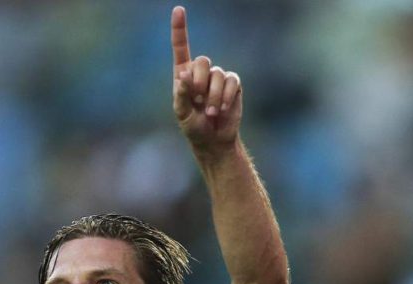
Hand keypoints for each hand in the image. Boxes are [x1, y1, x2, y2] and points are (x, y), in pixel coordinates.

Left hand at [172, 6, 242, 155]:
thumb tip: (184, 74)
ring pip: (218, 74)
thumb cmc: (193, 127)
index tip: (178, 10)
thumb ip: (181, 94)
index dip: (179, 29)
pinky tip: (222, 109)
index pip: (181, 48)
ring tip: (211, 113)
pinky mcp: (233, 85)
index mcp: (183, 76)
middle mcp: (201, 73)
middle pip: (202, 61)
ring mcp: (218, 78)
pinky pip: (232, 81)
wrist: (213, 140)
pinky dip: (226, 96)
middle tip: (199, 100)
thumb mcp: (182, 113)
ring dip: (214, 95)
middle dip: (200, 81)